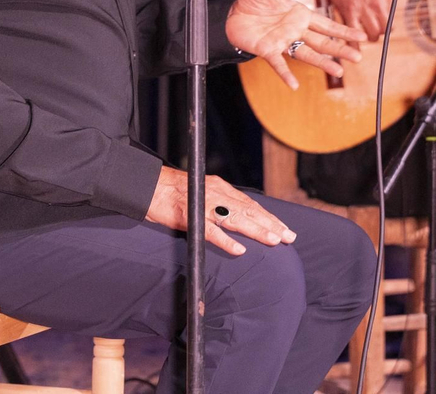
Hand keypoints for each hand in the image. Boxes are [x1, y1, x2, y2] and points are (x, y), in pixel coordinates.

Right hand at [145, 167, 295, 255]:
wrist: (146, 185)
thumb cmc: (172, 192)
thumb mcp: (201, 192)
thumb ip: (218, 202)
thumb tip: (236, 216)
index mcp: (220, 188)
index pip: (250, 203)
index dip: (268, 216)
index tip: (283, 228)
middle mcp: (216, 193)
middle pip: (249, 210)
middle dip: (271, 224)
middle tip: (289, 237)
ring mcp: (203, 204)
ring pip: (236, 218)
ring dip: (257, 230)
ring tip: (274, 240)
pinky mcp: (189, 216)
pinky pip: (210, 231)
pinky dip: (226, 241)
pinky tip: (239, 250)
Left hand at [227, 0, 366, 89]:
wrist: (232, 16)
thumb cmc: (253, 2)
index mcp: (299, 15)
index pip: (326, 23)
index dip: (343, 30)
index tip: (361, 36)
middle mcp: (295, 31)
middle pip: (322, 41)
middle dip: (340, 48)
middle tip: (359, 57)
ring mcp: (283, 42)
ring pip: (307, 53)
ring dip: (322, 63)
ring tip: (339, 72)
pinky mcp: (267, 50)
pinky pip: (278, 64)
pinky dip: (285, 74)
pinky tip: (293, 85)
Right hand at [326, 0, 391, 40]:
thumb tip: (389, 11)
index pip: (392, 21)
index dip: (386, 27)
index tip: (382, 27)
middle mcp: (376, 4)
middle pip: (384, 30)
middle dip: (378, 34)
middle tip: (372, 32)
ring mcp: (363, 10)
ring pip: (372, 35)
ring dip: (368, 38)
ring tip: (362, 35)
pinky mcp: (349, 13)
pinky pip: (354, 33)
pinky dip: (353, 43)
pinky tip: (352, 46)